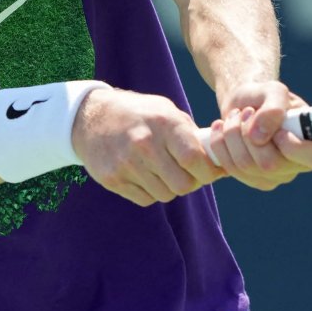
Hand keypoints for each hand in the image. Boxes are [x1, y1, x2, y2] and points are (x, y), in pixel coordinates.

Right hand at [71, 86, 223, 206]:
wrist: (91, 118)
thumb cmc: (139, 114)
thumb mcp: (166, 111)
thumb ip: (191, 134)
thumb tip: (220, 159)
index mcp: (163, 124)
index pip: (194, 160)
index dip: (208, 171)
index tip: (211, 171)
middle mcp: (145, 144)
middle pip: (183, 185)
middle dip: (191, 183)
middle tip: (188, 174)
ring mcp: (126, 164)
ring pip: (165, 194)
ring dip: (169, 187)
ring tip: (163, 171)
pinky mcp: (113, 179)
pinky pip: (146, 199)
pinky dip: (151, 192)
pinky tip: (145, 174)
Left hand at [204, 80, 311, 190]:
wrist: (245, 104)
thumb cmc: (265, 97)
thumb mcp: (273, 90)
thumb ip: (273, 107)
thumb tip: (259, 136)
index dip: (294, 146)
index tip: (278, 130)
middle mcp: (300, 164)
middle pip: (270, 164)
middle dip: (249, 133)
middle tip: (247, 112)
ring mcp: (277, 176)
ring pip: (246, 165)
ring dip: (232, 134)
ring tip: (234, 116)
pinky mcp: (255, 180)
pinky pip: (232, 169)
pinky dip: (221, 144)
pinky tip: (221, 129)